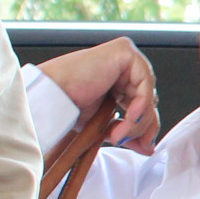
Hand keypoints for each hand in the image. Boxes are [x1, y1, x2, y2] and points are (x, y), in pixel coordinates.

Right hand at [34, 36, 160, 153]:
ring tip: (118, 135)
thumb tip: (148, 147)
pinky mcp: (124, 51)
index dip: (144, 127)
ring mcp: (125, 56)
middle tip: (131, 143)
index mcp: (119, 79)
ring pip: (148, 94)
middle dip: (142, 126)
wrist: (50, 96)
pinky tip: (129, 118)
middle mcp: (124, 66)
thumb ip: (128, 130)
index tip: (143, 147)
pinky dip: (140, 105)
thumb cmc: (67, 105)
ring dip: (137, 121)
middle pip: (149, 99)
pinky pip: (144, 82)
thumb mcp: (104, 123)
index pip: (144, 103)